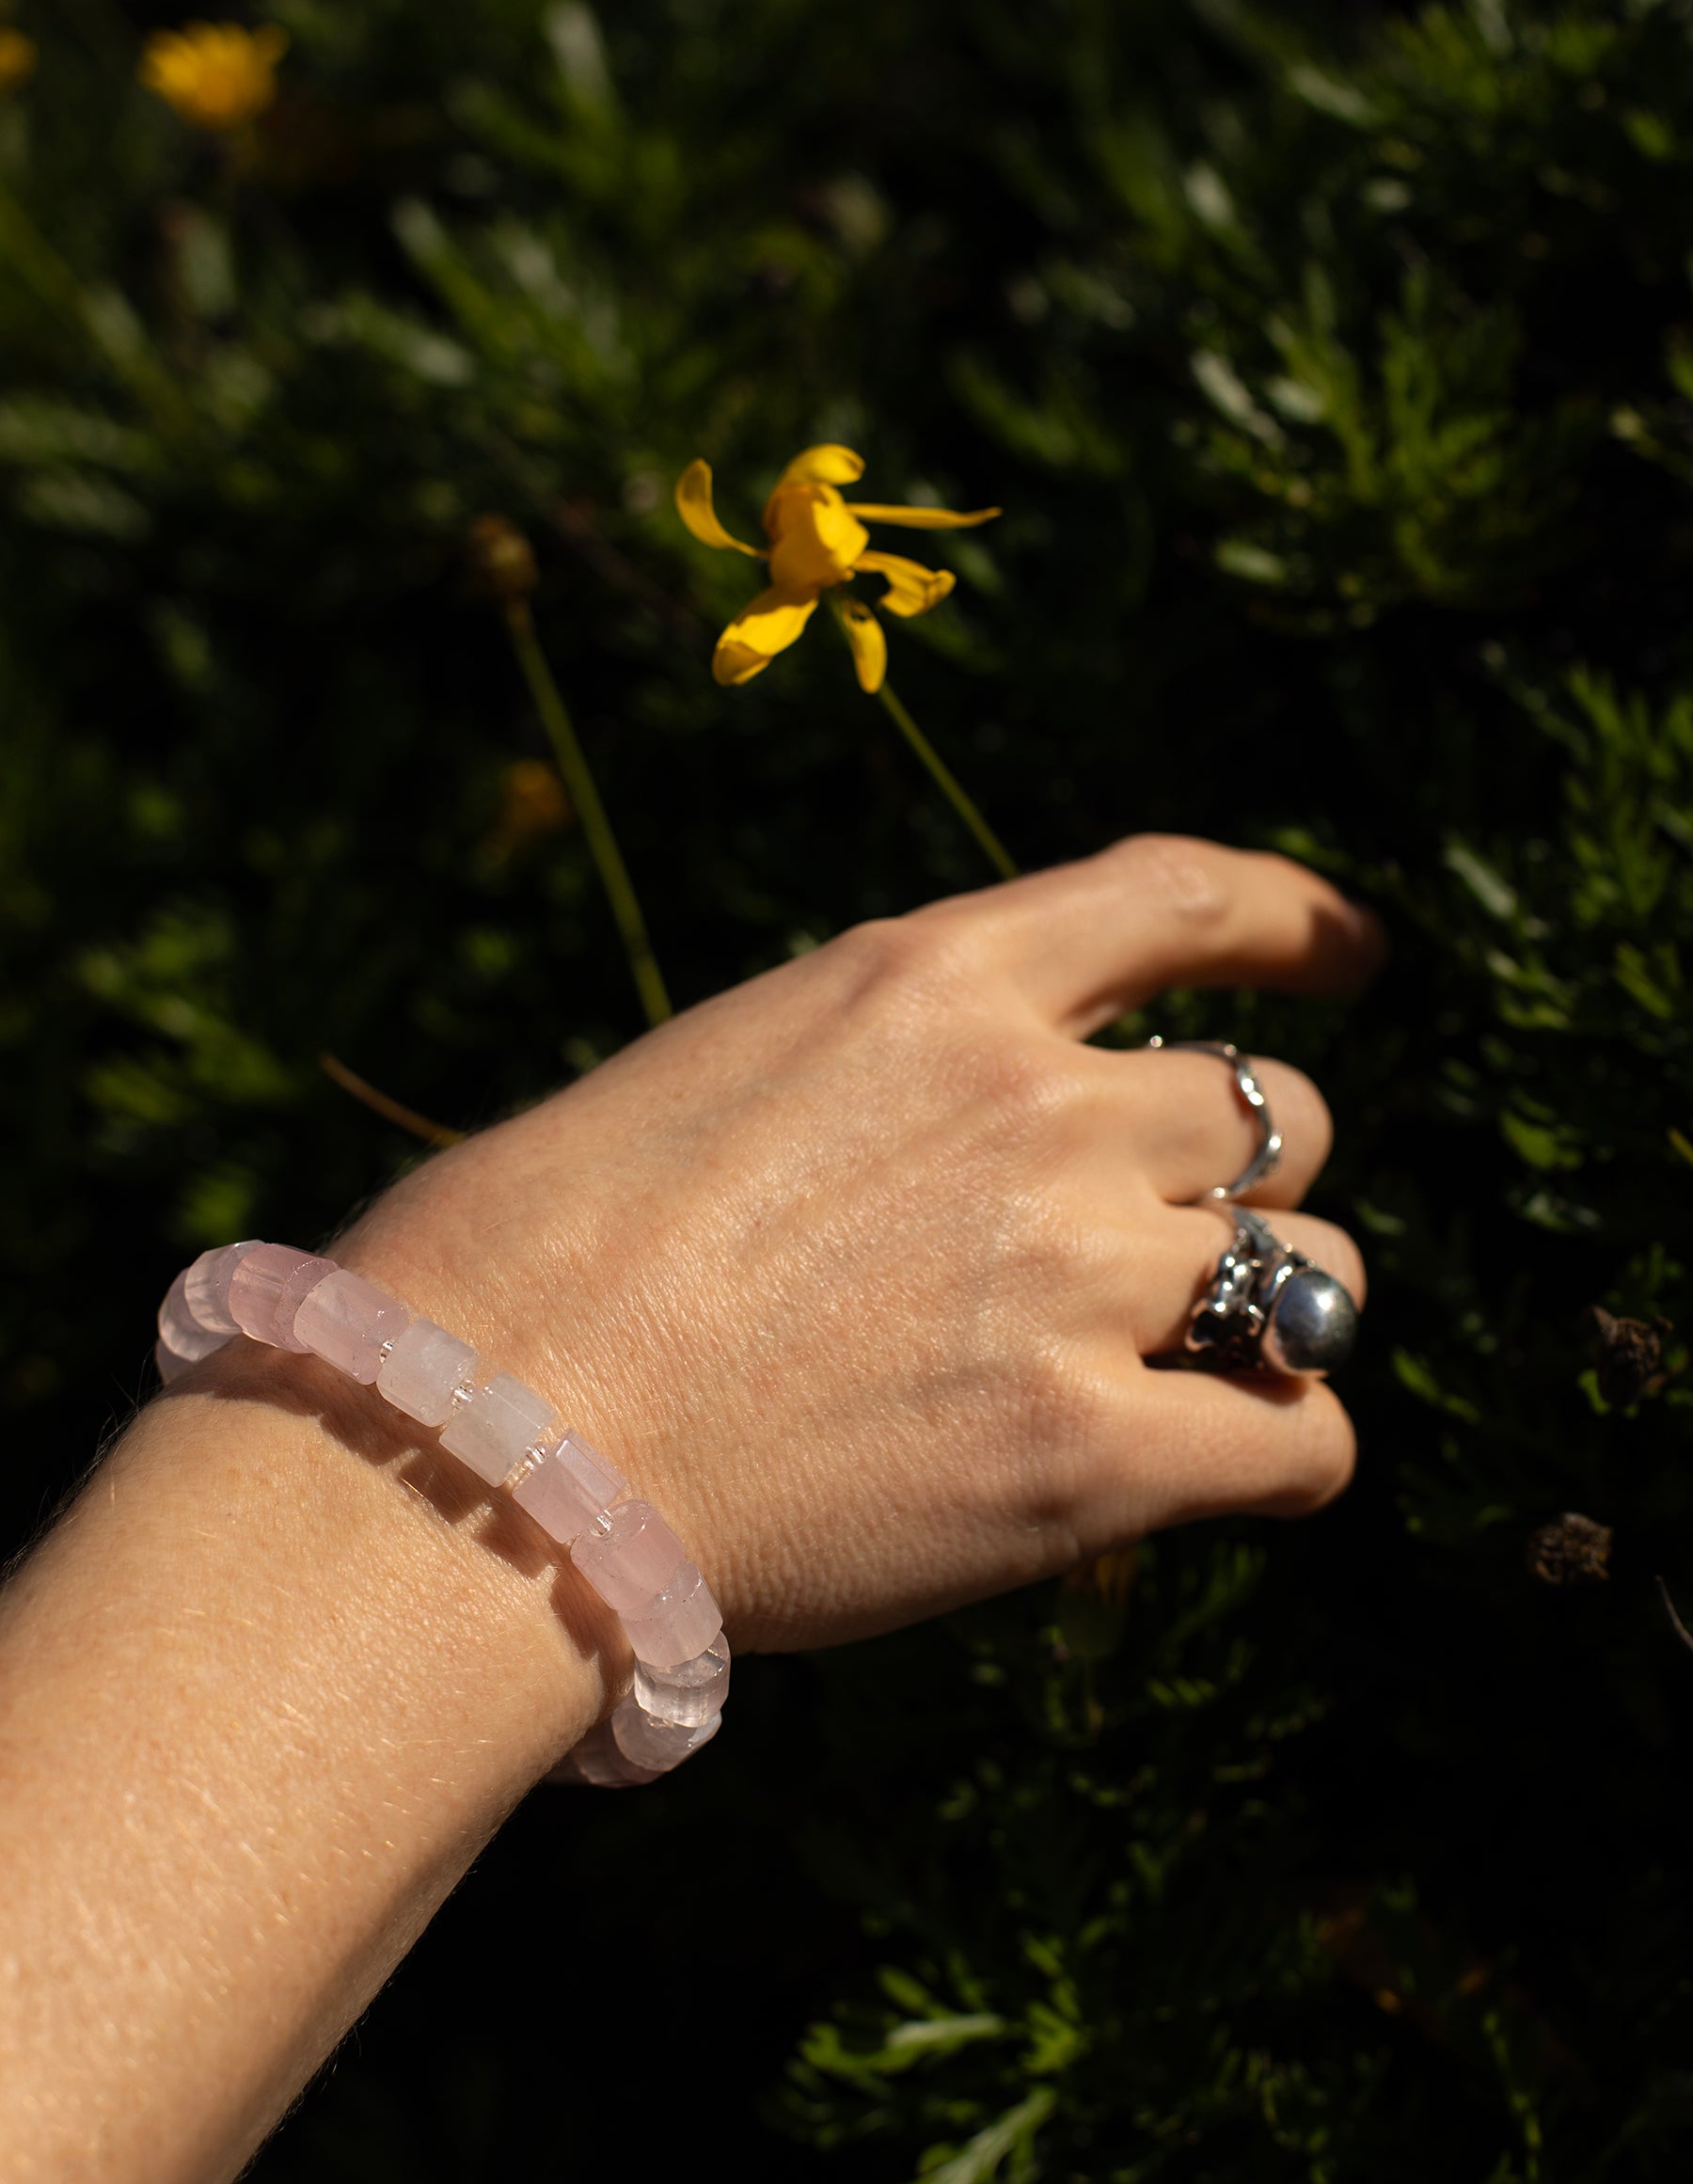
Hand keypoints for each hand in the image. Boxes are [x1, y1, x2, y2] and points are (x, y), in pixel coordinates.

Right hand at [344, 835, 1380, 1654]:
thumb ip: (889, 1082)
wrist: (480, 1437)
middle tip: (1176, 1249)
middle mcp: (1035, 1104)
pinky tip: (1239, 1466)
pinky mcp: (1081, 1457)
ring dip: (1280, 1310)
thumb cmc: (533, 1258)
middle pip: (1275, 1111)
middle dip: (1242, 1178)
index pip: (1181, 899)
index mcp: (929, 980)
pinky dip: (1291, 1451)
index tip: (1353, 958)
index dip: (1297, 922)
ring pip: (1315, 1271)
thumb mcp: (723, 1074)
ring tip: (1211, 1361)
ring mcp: (1071, 1277)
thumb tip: (992, 1152)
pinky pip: (1301, 1442)